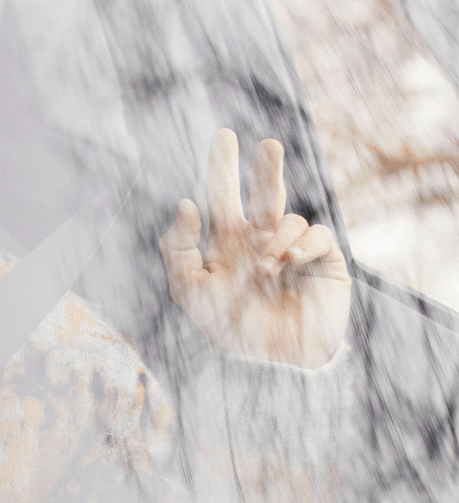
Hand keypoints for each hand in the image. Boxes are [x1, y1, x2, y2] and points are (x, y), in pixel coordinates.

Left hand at [159, 129, 350, 368]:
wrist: (276, 361)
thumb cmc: (230, 327)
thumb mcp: (190, 291)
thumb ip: (177, 248)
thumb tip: (186, 203)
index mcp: (226, 242)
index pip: (221, 198)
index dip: (219, 170)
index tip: (206, 177)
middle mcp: (260, 240)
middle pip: (263, 192)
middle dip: (264, 165)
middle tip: (258, 141)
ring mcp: (292, 249)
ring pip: (287, 217)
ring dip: (274, 240)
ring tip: (266, 270)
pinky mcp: (324, 261)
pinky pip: (318, 236)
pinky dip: (303, 246)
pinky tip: (291, 262)